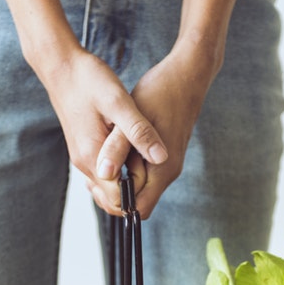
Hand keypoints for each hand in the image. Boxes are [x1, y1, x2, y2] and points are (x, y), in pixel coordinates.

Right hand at [38, 48, 168, 215]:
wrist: (61, 66)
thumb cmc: (89, 80)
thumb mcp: (120, 102)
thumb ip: (139, 132)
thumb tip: (161, 158)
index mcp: (93, 157)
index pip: (117, 200)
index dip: (138, 194)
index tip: (155, 176)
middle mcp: (84, 163)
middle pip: (110, 200)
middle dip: (133, 194)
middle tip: (154, 172)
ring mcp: (82, 158)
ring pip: (106, 188)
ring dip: (126, 183)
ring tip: (145, 162)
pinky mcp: (84, 150)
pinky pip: (102, 174)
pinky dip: (118, 173)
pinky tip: (132, 155)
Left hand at [92, 41, 217, 218]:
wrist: (187, 75)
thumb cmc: (160, 92)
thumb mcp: (132, 118)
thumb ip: (118, 148)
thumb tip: (104, 173)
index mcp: (162, 170)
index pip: (136, 209)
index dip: (114, 202)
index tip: (96, 181)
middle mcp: (167, 173)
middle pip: (136, 202)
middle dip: (114, 191)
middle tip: (96, 168)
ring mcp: (167, 166)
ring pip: (137, 188)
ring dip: (119, 178)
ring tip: (102, 157)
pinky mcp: (163, 156)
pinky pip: (141, 173)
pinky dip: (125, 167)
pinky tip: (113, 148)